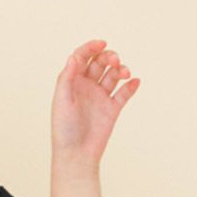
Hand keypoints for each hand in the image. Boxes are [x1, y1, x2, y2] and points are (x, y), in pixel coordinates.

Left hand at [52, 39, 139, 164]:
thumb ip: (67, 78)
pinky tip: (135, 81)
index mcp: (72, 82)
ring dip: (121, 69)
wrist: (76, 153)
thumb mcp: (62, 100)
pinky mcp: (112, 108)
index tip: (102, 43)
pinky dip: (131, 86)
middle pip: (100, 62)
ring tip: (125, 73)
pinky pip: (125, 92)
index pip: (82, 57)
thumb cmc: (64, 129)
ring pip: (114, 75)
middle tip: (115, 61)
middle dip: (109, 57)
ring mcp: (100, 96)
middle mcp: (86, 86)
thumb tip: (74, 56)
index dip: (91, 47)